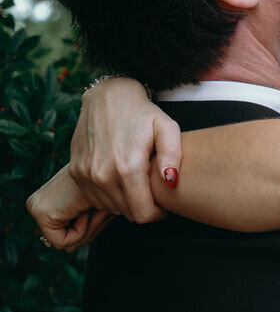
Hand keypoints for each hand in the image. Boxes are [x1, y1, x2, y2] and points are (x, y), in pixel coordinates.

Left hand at [26, 166, 115, 252]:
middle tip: (102, 210)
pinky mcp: (41, 213)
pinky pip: (64, 242)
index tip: (102, 210)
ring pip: (67, 244)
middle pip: (67, 241)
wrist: (110, 166)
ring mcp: (36, 208)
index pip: (69, 237)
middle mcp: (36, 204)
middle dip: (91, 230)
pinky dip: (82, 230)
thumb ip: (85, 226)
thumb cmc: (112, 184)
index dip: (91, 230)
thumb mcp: (97, 208)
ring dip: (90, 229)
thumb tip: (70, 250)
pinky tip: (87, 210)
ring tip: (97, 208)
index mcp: (47, 202)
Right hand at [69, 77, 181, 222]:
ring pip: (111, 208)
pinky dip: (109, 194)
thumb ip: (173, 155)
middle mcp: (102, 175)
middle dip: (143, 206)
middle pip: (128, 213)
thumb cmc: (142, 113)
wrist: (108, 97)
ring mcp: (85, 175)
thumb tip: (171, 180)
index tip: (162, 203)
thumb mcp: (166, 128)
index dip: (156, 213)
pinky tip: (119, 177)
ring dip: (126, 201)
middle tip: (150, 189)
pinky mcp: (76, 172)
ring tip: (135, 181)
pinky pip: (96, 199)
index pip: (142, 215)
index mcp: (127, 167)